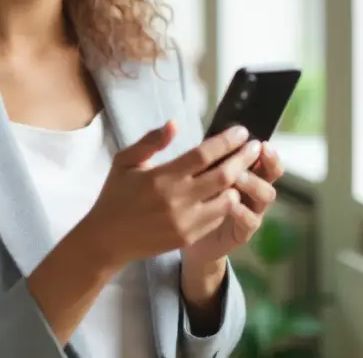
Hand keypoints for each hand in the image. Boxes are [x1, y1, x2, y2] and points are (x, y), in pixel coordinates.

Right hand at [76, 121, 253, 271]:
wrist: (107, 239)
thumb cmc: (115, 195)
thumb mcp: (124, 161)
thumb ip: (150, 141)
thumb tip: (175, 124)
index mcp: (162, 177)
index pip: (203, 155)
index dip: (226, 141)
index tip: (241, 131)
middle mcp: (177, 199)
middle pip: (223, 175)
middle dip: (243, 158)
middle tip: (255, 146)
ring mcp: (185, 221)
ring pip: (226, 199)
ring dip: (238, 183)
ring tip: (246, 169)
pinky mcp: (188, 237)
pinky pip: (217, 217)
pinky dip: (227, 202)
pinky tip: (230, 191)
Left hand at [181, 136, 284, 267]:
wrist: (190, 235)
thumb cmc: (197, 198)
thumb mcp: (202, 174)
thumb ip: (211, 157)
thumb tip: (214, 136)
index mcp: (247, 173)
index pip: (266, 159)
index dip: (269, 153)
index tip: (262, 143)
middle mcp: (254, 191)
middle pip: (272, 175)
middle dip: (268, 162)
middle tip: (255, 152)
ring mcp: (252, 211)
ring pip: (266, 195)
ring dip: (253, 183)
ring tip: (237, 176)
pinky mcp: (243, 231)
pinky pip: (250, 220)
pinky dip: (242, 210)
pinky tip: (230, 204)